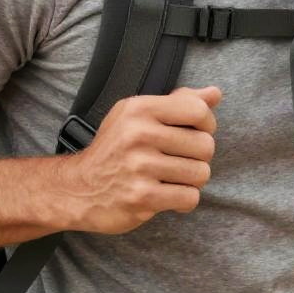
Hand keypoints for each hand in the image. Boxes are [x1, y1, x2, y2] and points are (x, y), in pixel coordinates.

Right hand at [60, 86, 220, 234]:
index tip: (196, 132)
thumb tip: (215, 93)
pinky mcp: (142, 197)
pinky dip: (183, 200)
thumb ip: (178, 102)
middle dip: (199, 156)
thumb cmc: (115, 148)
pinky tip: (168, 194)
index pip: (198, 110)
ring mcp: (140, 167)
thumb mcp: (138, 114)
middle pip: (205, 145)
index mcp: (139, 108)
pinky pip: (189, 198)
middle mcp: (139, 134)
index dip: (207, 124)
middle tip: (180, 159)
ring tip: (172, 177)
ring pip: (201, 173)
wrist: (78, 188)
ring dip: (192, 180)